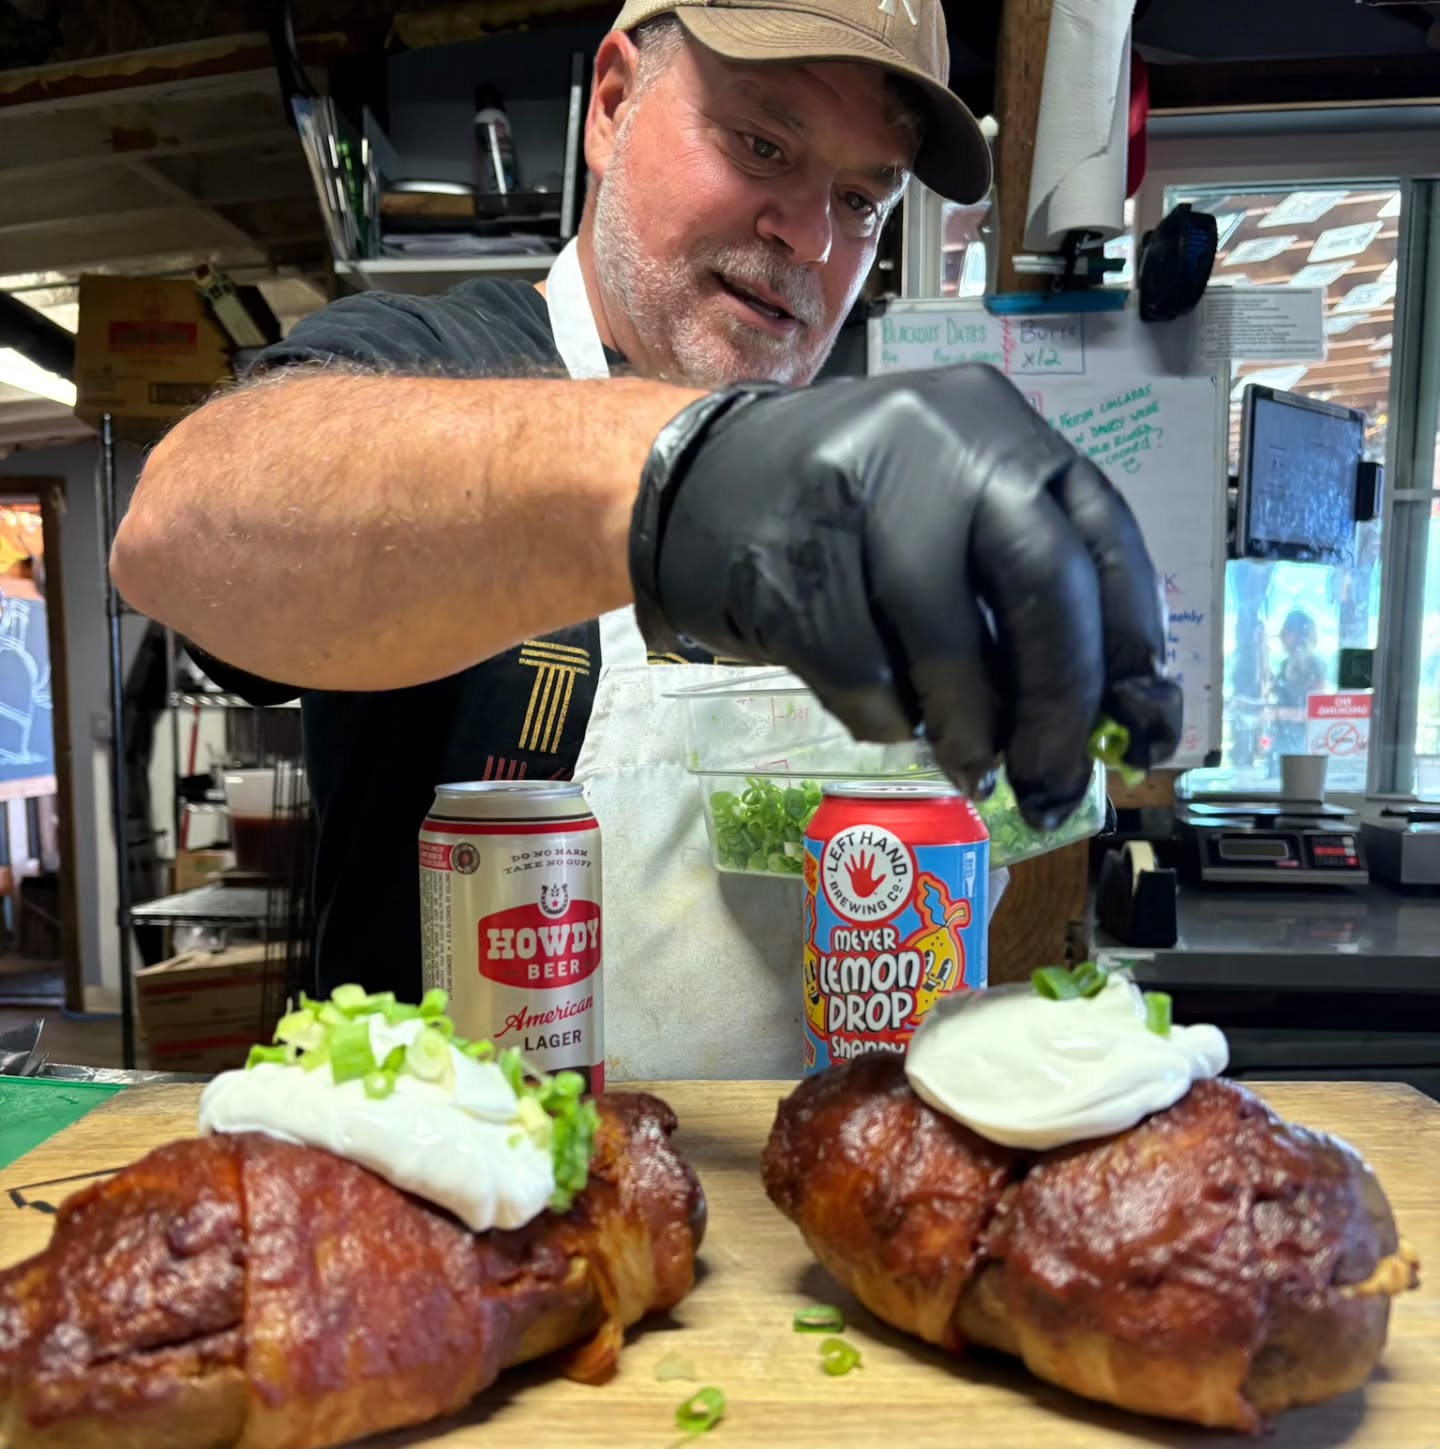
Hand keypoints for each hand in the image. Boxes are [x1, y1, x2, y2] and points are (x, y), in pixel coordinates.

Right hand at [630, 365, 1181, 828]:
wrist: (693, 485)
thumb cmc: (846, 514)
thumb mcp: (949, 510)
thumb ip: (1020, 585)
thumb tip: (1107, 713)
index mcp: (1000, 427)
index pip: (1103, 539)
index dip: (1133, 649)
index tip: (1144, 733)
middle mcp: (941, 441)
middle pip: (1041, 583)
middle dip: (1061, 705)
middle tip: (1057, 781)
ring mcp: (857, 492)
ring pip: (947, 641)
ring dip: (969, 732)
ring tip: (971, 770)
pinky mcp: (790, 558)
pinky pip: (862, 675)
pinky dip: (885, 723)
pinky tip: (886, 721)